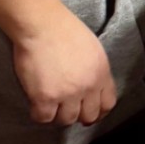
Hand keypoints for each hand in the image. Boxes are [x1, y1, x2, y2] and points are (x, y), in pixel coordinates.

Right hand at [12, 6, 118, 126]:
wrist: (41, 23)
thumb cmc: (62, 29)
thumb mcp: (92, 48)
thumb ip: (95, 70)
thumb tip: (93, 86)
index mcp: (101, 73)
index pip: (108, 104)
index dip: (99, 112)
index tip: (89, 112)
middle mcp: (88, 86)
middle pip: (88, 116)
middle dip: (78, 115)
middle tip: (67, 110)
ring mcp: (67, 94)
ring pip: (66, 120)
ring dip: (58, 115)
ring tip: (50, 105)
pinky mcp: (45, 97)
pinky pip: (44, 118)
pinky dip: (39, 114)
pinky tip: (36, 105)